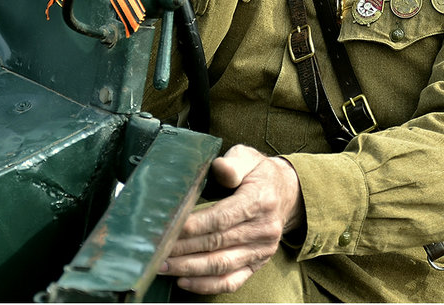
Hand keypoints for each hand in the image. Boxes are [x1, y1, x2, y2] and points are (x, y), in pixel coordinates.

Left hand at [162, 145, 303, 295]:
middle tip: (156, 250)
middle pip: (216, 243)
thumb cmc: (260, 174)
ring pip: (220, 265)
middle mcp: (263, 229)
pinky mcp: (258, 264)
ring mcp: (261, 250)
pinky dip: (206, 285)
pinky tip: (184, 281)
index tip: (169, 229)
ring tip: (163, 266)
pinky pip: (231, 280)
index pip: (221, 218)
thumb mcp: (249, 158)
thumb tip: (220, 168)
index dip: (193, 226)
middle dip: (183, 249)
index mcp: (259, 200)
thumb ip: (234, 163)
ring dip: (189, 268)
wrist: (287, 194)